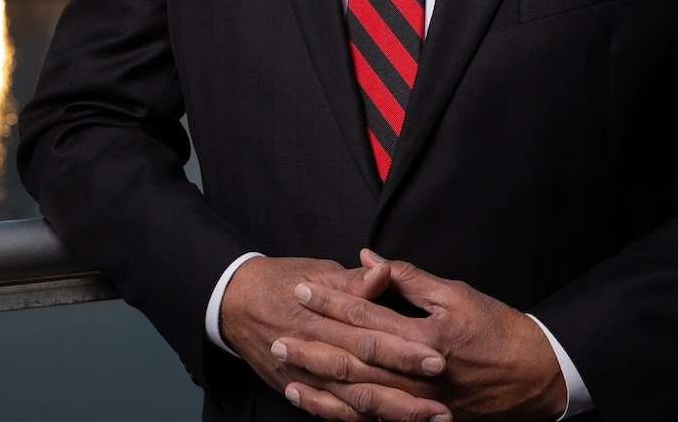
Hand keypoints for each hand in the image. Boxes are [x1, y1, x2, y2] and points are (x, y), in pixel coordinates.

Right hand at [220, 255, 450, 421]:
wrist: (235, 302)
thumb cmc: (282, 280)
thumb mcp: (318, 271)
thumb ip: (353, 280)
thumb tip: (383, 273)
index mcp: (323, 314)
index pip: (370, 333)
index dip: (403, 348)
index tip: (437, 356)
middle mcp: (314, 348)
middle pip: (364, 373)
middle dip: (404, 388)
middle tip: (441, 399)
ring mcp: (305, 374)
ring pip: (352, 400)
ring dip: (390, 412)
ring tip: (427, 419)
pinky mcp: (297, 388)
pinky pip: (330, 411)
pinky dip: (355, 421)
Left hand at [282, 249, 566, 420]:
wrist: (534, 378)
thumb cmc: (499, 330)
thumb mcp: (457, 294)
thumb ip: (410, 279)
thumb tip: (371, 259)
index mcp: (425, 339)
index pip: (367, 317)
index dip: (332, 301)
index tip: (304, 288)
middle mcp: (416, 376)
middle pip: (353, 357)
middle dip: (314, 341)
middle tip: (280, 327)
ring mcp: (416, 405)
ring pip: (355, 394)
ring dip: (318, 377)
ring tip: (286, 364)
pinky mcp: (418, 421)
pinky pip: (370, 418)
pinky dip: (337, 409)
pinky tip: (314, 399)